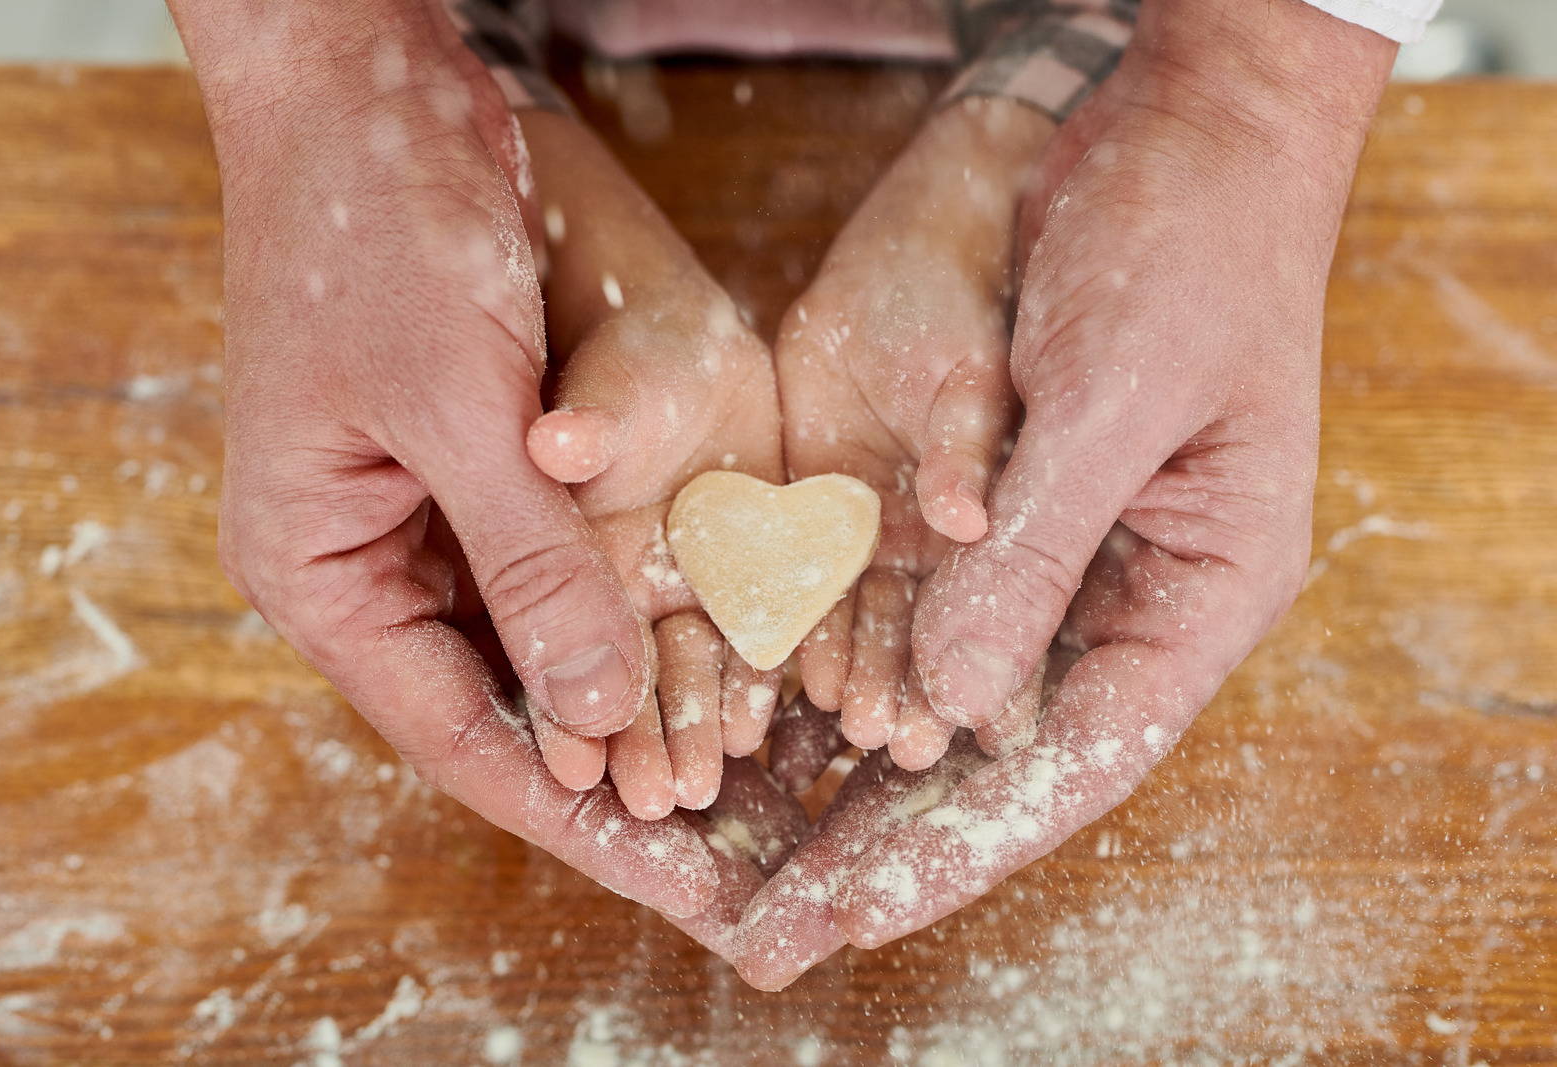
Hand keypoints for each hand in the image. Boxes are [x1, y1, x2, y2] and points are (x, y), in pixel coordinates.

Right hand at [176, 0, 753, 932]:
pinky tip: (714, 643)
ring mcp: (435, 506)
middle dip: (610, 765)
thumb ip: (531, 565)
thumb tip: (596, 716)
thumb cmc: (380, 230)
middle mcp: (378, 556)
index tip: (670, 874)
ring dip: (635, 692)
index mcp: (325, 570)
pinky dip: (638, 601)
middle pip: (506, 699)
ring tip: (733, 766)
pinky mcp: (494, 455)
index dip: (568, 811)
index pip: (457, 733)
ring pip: (547, 634)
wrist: (373, 82)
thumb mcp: (458, 410)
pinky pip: (572, 556)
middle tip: (720, 838)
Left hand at [741, 0, 1397, 985]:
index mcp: (1191, 602)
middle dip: (875, 842)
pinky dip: (830, 656)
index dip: (952, 852)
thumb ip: (1031, 558)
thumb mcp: (1112, 402)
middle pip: (984, 755)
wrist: (1172, 124)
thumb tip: (941, 712)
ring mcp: (1037, 548)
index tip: (846, 916)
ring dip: (836, 770)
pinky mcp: (974, 493)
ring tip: (739, 852)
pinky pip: (895, 599)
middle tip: (766, 928)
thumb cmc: (1186, 248)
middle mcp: (1110, 597)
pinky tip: (757, 714)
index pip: (1063, 770)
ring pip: (931, 691)